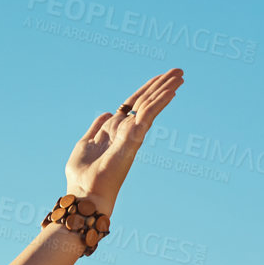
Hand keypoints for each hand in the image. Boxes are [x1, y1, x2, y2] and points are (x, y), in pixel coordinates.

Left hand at [64, 68, 184, 215]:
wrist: (86, 193)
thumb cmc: (82, 176)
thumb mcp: (84, 145)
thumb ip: (96, 128)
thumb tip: (106, 112)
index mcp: (115, 132)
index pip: (133, 105)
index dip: (144, 91)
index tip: (158, 78)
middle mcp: (127, 132)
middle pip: (145, 102)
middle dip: (160, 85)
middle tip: (179, 71)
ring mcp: (132, 135)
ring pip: (150, 105)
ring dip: (165, 88)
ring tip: (180, 74)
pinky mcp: (133, 138)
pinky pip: (149, 114)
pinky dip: (160, 101)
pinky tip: (172, 89)